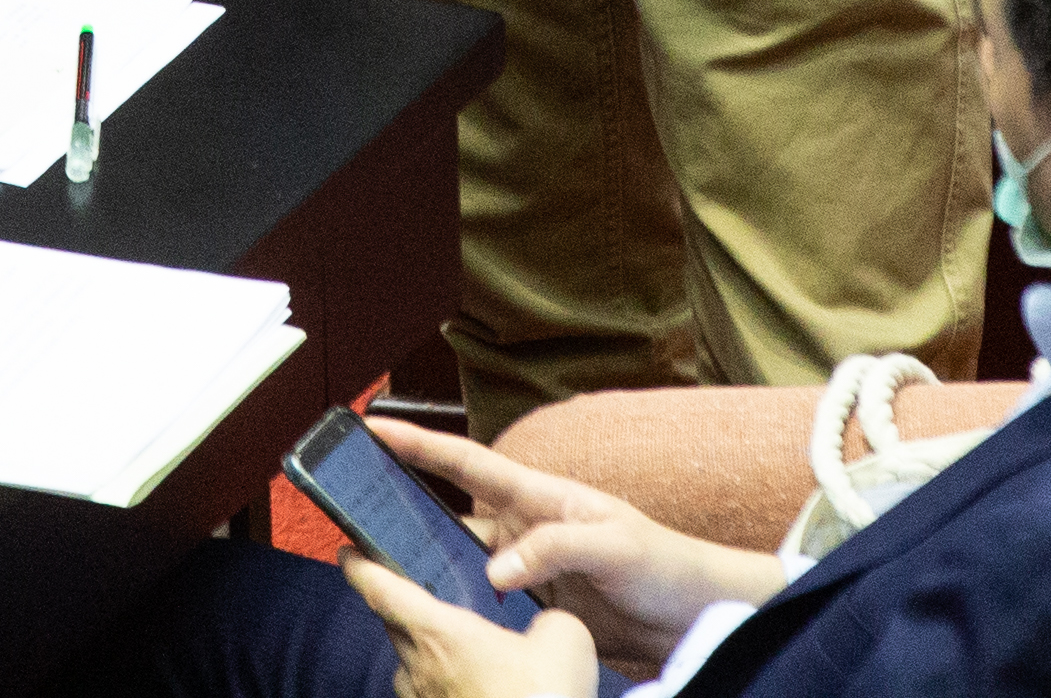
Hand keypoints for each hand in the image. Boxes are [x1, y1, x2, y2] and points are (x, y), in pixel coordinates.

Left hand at [341, 563, 609, 697]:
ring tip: (455, 644)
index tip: (348, 553)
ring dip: (424, 652)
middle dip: (402, 607)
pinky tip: (475, 685)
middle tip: (420, 592)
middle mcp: (420, 668)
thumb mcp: (564, 639)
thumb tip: (544, 625)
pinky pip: (429, 697)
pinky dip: (444, 685)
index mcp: (439, 633)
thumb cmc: (542, 695)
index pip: (382, 592)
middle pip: (394, 627)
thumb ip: (548, 619)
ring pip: (410, 667)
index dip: (361, 568)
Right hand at [369, 415, 787, 669]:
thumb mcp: (616, 546)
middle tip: (355, 511)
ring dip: (427, 566)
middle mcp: (528, 530)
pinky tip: (434, 618)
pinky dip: (456, 608)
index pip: (471, 466)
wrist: (695, 620)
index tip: (375, 429)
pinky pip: (483, 606)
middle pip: (453, 516)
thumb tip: (495, 570)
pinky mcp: (536, 611)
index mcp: (544, 498)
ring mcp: (530, 571)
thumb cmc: (665, 567)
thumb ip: (556, 548)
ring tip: (381, 571)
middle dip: (405, 509)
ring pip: (461, 564)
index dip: (422, 447)